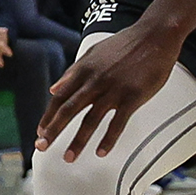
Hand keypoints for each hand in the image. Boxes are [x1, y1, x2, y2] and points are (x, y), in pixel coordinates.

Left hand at [35, 21, 182, 159]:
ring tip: (68, 158)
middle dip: (53, 130)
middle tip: (41, 147)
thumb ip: (73, 72)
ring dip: (78, 141)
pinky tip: (100, 153)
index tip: (40, 131)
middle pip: (68, 110)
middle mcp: (94, 81)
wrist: (154, 36)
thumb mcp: (93, 53)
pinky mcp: (132, 96)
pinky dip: (108, 139)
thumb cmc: (124, 45)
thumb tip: (53, 89)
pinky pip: (118, 122)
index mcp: (83, 70)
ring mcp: (113, 89)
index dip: (49, 116)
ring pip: (91, 120)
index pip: (59, 97)